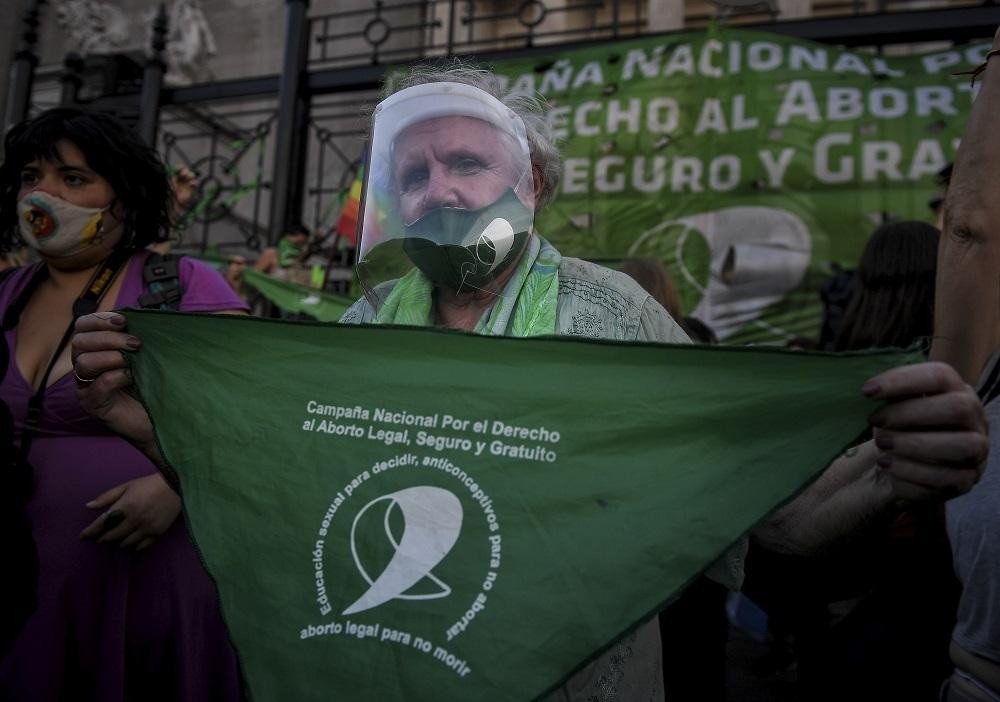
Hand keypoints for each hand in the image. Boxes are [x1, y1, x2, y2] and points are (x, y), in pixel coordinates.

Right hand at [72, 312, 155, 452]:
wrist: (161, 418)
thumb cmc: (152, 384)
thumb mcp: (145, 355)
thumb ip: (138, 336)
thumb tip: (147, 315)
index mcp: (94, 350)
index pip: (82, 327)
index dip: (99, 320)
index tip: (124, 321)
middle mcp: (85, 367)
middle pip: (80, 342)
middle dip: (108, 338)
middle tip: (136, 343)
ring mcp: (86, 387)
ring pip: (83, 363)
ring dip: (110, 356)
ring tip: (133, 359)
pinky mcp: (94, 405)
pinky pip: (98, 385)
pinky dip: (115, 376)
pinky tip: (131, 376)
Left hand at [80, 473, 180, 549]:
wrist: (176, 486)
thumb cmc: (148, 484)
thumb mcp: (126, 486)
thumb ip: (107, 497)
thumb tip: (88, 505)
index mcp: (126, 506)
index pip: (103, 523)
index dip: (91, 531)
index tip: (83, 536)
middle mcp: (135, 519)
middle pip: (113, 536)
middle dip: (103, 538)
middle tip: (99, 539)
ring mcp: (147, 527)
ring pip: (126, 544)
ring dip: (117, 543)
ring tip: (116, 540)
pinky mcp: (157, 532)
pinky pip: (141, 546)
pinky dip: (133, 546)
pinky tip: (130, 543)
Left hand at [170, 166, 198, 208]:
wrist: (174, 203)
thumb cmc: (170, 194)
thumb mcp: (169, 183)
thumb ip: (171, 176)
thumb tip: (173, 170)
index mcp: (175, 177)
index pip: (179, 169)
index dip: (180, 167)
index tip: (180, 168)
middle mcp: (181, 179)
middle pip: (186, 171)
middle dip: (186, 171)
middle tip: (183, 175)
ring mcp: (187, 184)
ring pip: (192, 176)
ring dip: (191, 175)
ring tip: (188, 178)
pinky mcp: (192, 189)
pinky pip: (195, 183)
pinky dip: (194, 182)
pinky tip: (190, 184)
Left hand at [865, 361, 987, 503]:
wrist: (904, 465)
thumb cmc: (900, 426)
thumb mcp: (895, 406)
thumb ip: (889, 396)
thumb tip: (870, 390)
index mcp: (956, 391)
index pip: (940, 376)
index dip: (903, 380)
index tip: (867, 391)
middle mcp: (975, 419)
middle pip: (957, 407)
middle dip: (910, 413)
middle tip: (874, 420)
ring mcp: (976, 452)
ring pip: (962, 446)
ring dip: (914, 444)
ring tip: (881, 445)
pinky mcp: (965, 481)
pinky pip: (947, 479)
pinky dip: (911, 472)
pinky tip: (888, 465)